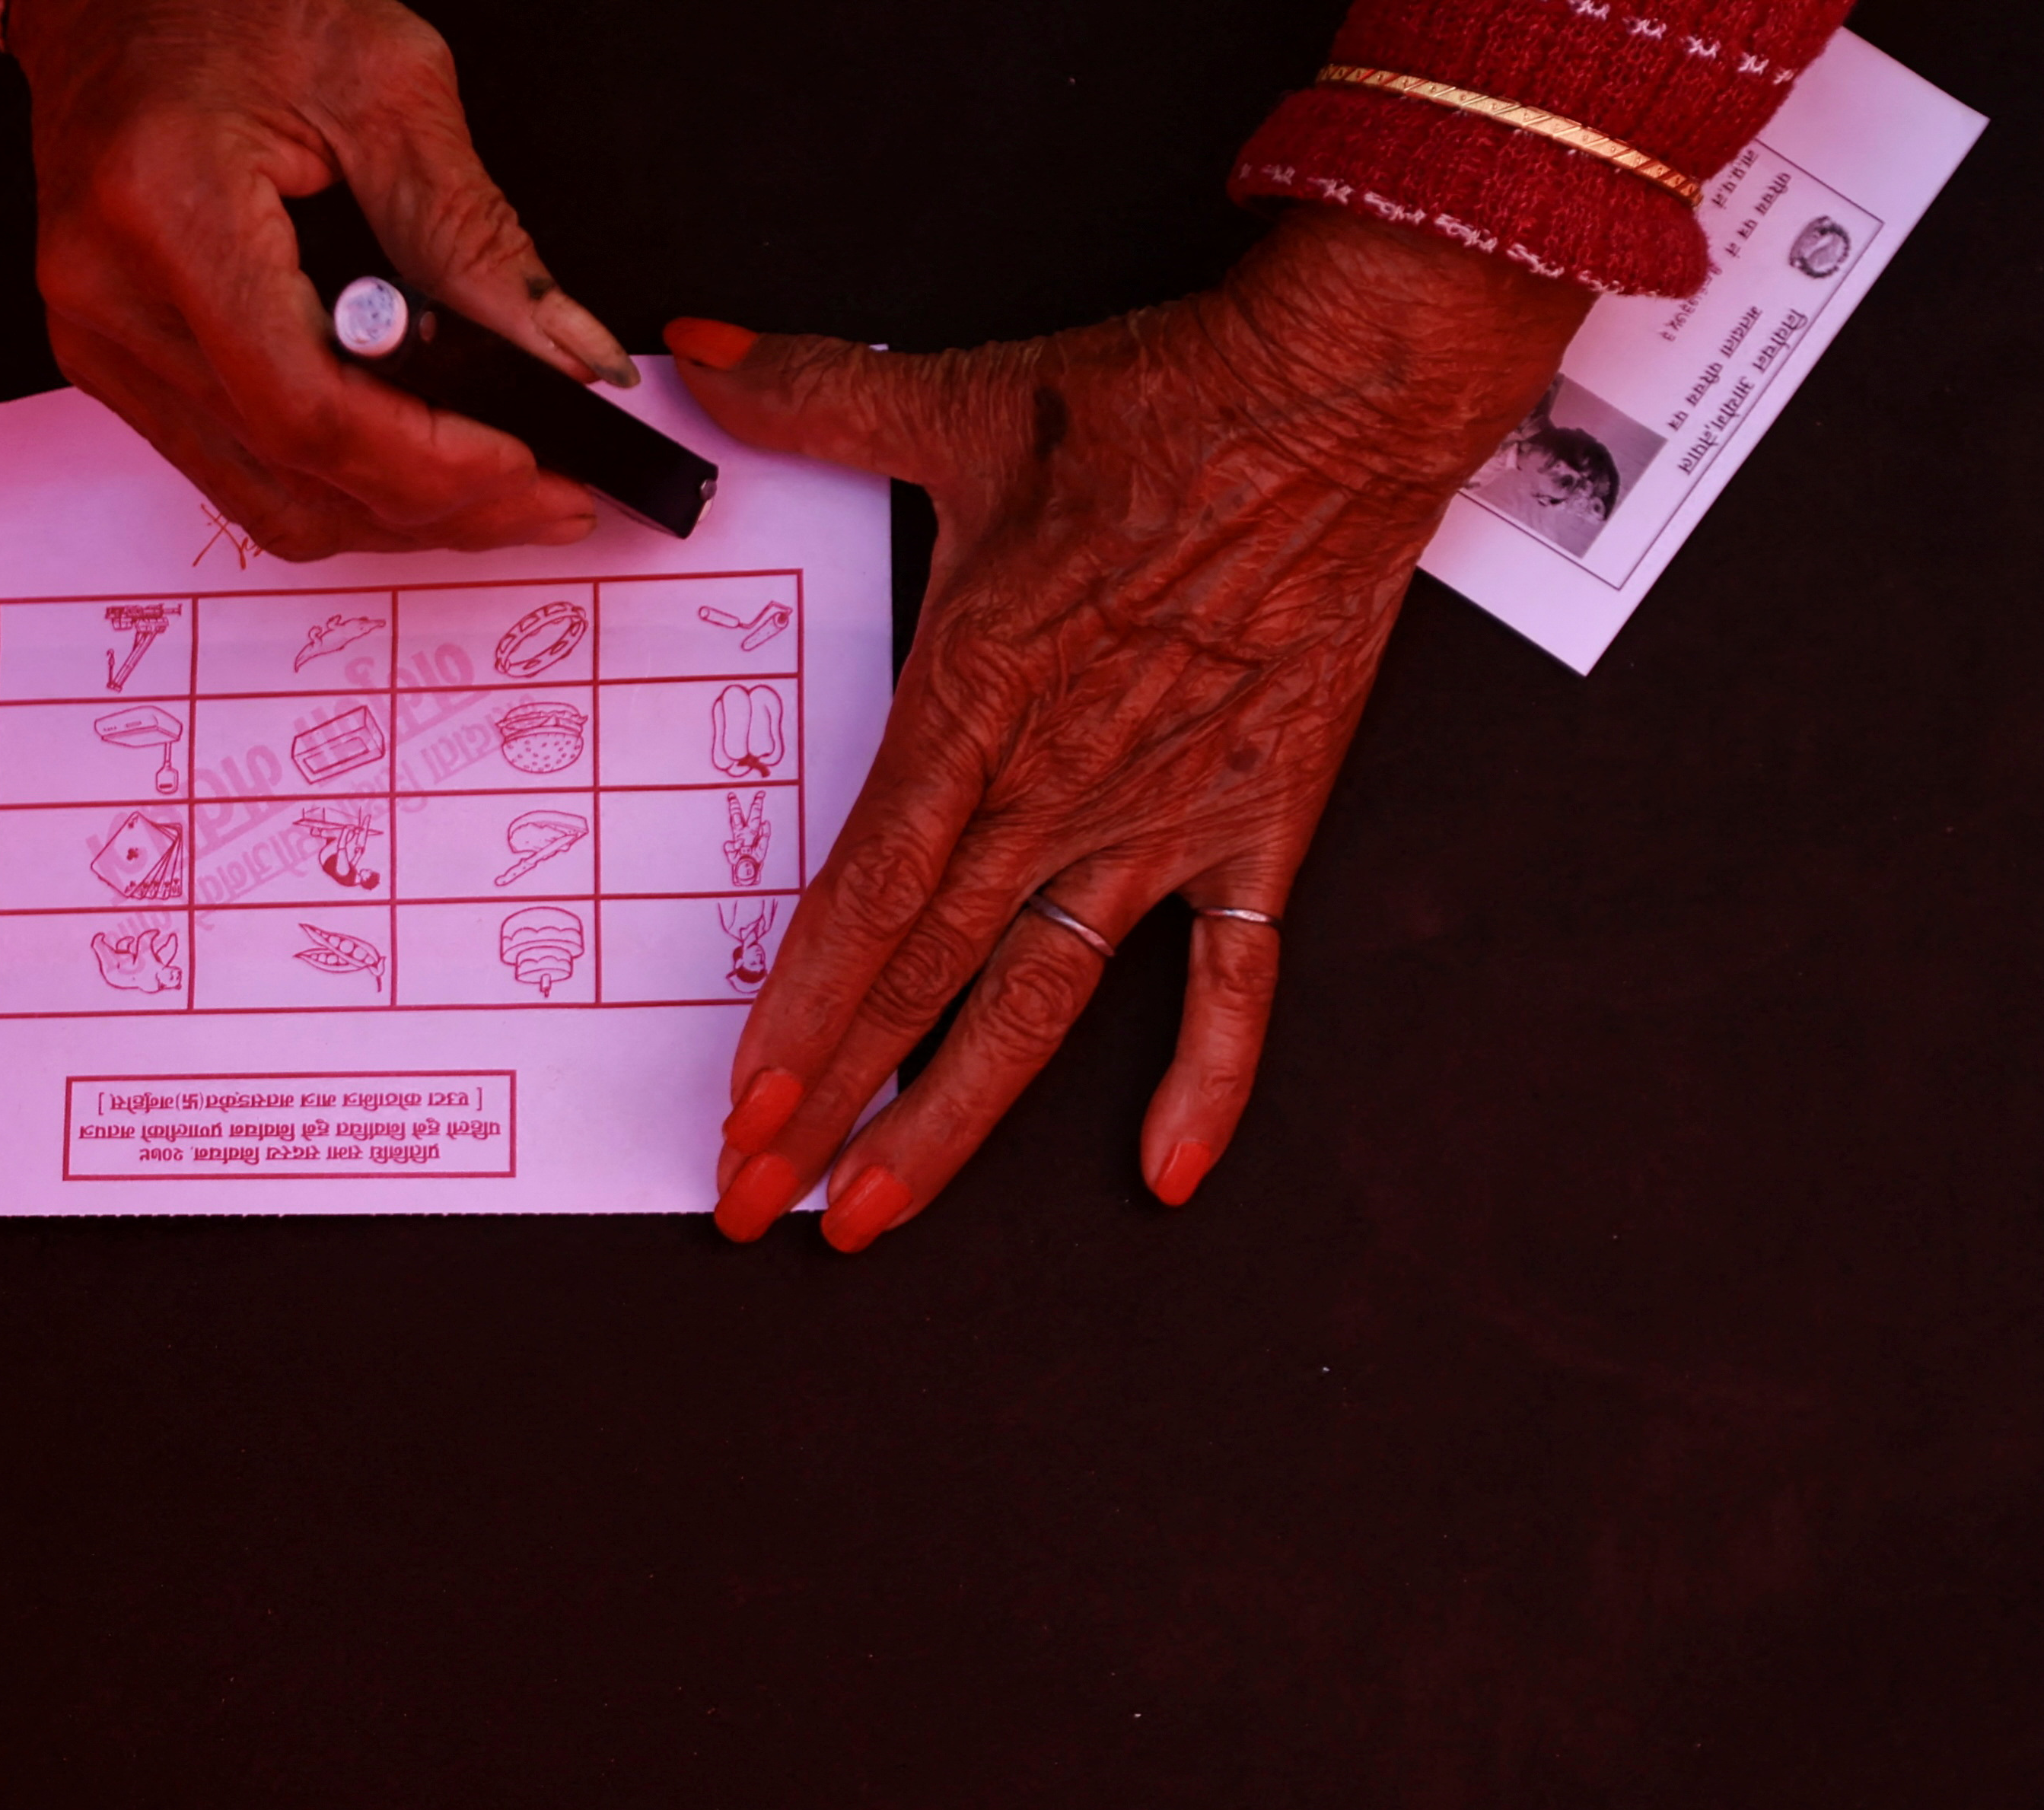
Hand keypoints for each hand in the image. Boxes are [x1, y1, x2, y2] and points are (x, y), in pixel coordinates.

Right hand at [11, 0, 635, 558]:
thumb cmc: (227, 3)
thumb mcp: (386, 83)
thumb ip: (476, 233)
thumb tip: (572, 355)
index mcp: (168, 206)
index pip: (306, 403)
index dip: (430, 460)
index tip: (532, 469)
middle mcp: (111, 296)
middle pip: (294, 470)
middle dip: (440, 505)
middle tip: (555, 501)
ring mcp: (101, 343)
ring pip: (269, 500)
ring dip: (397, 517)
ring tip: (504, 499)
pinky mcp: (112, 364)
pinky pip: (236, 473)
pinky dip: (340, 489)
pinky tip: (418, 472)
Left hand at [666, 209, 1589, 1249]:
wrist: (1349, 395)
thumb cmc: (1162, 403)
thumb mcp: (963, 400)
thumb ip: (816, 399)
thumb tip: (694, 360)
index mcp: (975, 699)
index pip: (864, 896)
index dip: (798, 1018)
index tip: (741, 1113)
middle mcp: (1056, 786)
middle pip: (922, 981)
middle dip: (830, 1107)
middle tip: (757, 1203)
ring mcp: (1160, 820)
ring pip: (1039, 1008)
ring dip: (954, 1123)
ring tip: (877, 1216)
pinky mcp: (1259, 823)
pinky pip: (1236, 979)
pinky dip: (1208, 1079)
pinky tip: (1164, 1171)